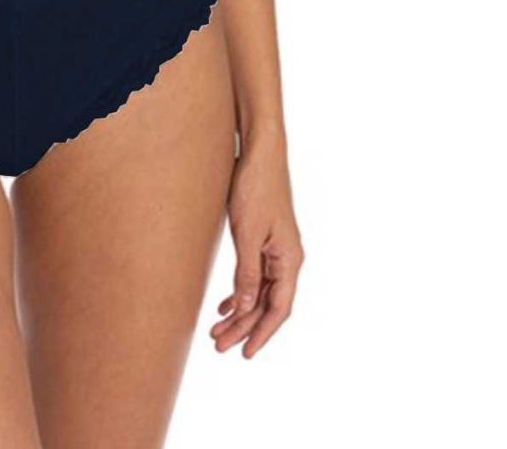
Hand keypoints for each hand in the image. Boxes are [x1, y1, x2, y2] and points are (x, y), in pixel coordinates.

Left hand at [211, 139, 303, 356]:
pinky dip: (241, 292)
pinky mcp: (265, 239)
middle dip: (244, 327)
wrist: (260, 152)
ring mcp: (277, 249)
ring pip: (260, 291)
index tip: (245, 354)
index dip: (262, 334)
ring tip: (217, 330)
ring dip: (240, 312)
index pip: (279, 309)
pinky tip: (225, 305)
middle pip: (267, 304)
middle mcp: (288, 258)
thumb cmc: (256, 188)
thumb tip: (246, 308)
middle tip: (218, 345)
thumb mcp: (247, 233)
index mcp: (290, 259)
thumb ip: (247, 272)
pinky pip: (255, 275)